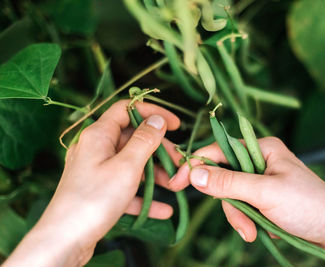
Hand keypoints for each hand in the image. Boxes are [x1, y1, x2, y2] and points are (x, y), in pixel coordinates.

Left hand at [4, 100, 179, 265]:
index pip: (127, 109)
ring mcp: (96, 170)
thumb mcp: (127, 166)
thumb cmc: (94, 199)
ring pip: (131, 164)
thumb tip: (157, 120)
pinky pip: (125, 187)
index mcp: (98, 135)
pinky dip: (143, 196)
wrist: (65, 240)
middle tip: (178, 162)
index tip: (175, 124)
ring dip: (155, 174)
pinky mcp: (98, 191)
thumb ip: (145, 140)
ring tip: (175, 186)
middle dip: (159, 150)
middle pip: (133, 139)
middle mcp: (95, 148)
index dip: (152, 112)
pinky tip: (163, 209)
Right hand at [169, 137, 324, 265]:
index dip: (196, 165)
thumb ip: (228, 182)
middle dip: (228, 203)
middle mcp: (259, 160)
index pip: (218, 150)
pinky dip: (246, 221)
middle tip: (240, 223)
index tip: (176, 182)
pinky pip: (242, 207)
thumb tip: (194, 173)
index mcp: (261, 147)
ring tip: (253, 232)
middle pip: (223, 177)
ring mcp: (261, 180)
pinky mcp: (264, 198)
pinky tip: (258, 231)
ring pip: (231, 196)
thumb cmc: (308, 204)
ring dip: (239, 217)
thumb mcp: (265, 192)